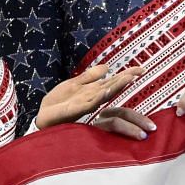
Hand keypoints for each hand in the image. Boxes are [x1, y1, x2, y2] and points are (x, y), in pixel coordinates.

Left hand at [34, 64, 149, 134]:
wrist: (43, 117)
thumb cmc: (58, 103)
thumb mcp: (74, 84)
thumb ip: (90, 76)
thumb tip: (107, 67)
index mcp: (93, 92)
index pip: (113, 82)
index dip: (126, 75)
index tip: (142, 69)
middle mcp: (92, 99)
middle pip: (112, 87)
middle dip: (125, 79)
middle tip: (140, 72)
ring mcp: (84, 104)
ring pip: (103, 94)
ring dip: (115, 86)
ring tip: (127, 78)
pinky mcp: (74, 110)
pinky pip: (88, 103)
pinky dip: (97, 97)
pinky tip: (104, 91)